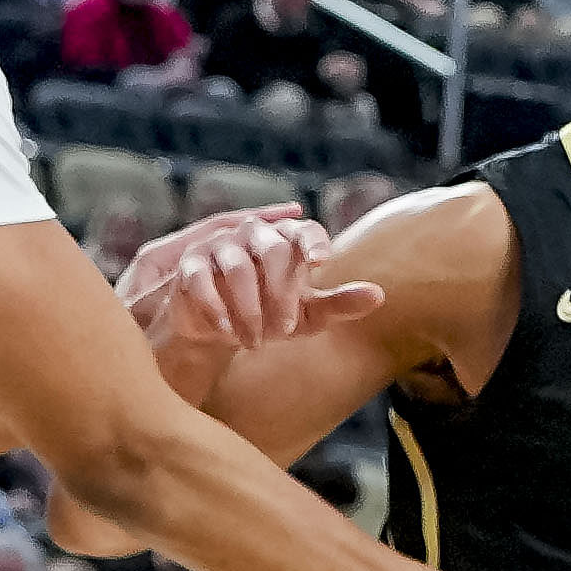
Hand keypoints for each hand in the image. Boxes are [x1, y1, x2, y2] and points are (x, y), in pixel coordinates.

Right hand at [119, 203, 381, 416]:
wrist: (225, 328)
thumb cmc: (275, 313)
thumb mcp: (309, 313)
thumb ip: (340, 303)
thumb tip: (379, 295)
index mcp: (288, 239)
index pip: (305, 230)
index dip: (313, 242)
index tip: (319, 262)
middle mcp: (254, 234)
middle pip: (272, 251)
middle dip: (280, 294)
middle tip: (285, 331)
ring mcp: (220, 246)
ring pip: (237, 269)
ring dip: (249, 309)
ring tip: (257, 341)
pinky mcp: (190, 266)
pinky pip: (202, 282)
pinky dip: (217, 309)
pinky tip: (228, 333)